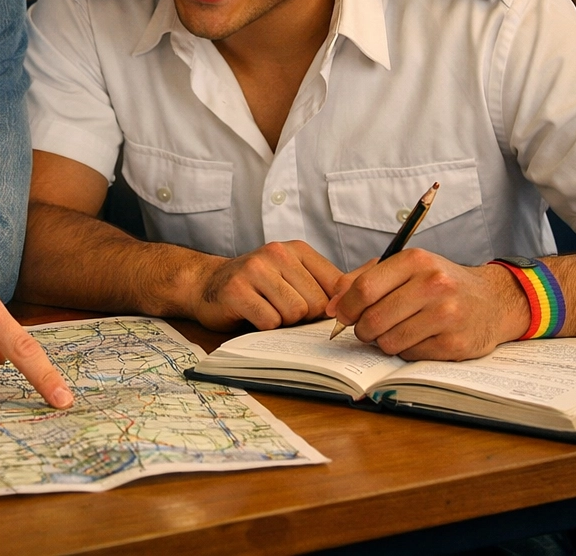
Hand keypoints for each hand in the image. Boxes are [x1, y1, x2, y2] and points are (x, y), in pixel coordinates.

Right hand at [190, 240, 342, 331]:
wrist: (207, 284)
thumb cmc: (257, 285)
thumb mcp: (294, 276)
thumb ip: (329, 282)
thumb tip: (368, 276)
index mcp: (297, 250)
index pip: (337, 284)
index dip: (331, 308)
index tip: (317, 314)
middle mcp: (277, 253)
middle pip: (316, 303)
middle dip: (303, 317)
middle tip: (282, 310)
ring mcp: (255, 269)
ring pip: (294, 313)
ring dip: (283, 322)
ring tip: (267, 310)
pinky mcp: (237, 290)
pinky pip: (269, 321)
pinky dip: (264, 327)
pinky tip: (253, 314)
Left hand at [327, 250, 530, 360]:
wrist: (492, 301)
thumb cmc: (440, 283)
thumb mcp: (406, 268)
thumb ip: (364, 279)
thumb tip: (332, 305)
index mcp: (416, 261)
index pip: (364, 288)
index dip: (345, 307)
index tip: (341, 315)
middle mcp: (434, 284)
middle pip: (373, 318)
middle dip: (362, 329)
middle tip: (367, 328)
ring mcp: (447, 315)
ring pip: (389, 341)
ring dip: (384, 342)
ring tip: (396, 330)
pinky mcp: (455, 343)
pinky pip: (410, 355)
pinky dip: (406, 351)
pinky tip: (419, 338)